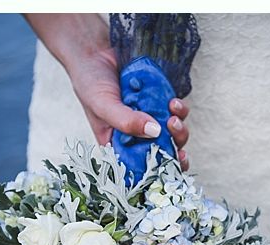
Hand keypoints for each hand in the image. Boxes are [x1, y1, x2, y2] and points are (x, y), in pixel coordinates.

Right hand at [65, 48, 189, 170]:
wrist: (94, 49)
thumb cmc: (90, 81)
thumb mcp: (102, 105)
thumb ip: (125, 121)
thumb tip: (155, 132)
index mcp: (119, 143)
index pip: (141, 165)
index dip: (160, 169)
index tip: (174, 163)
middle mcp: (136, 134)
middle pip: (163, 150)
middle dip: (175, 146)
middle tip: (173, 130)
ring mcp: (149, 117)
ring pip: (173, 132)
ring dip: (179, 127)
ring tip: (173, 112)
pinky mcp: (158, 101)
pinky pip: (175, 111)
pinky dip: (178, 108)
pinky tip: (173, 101)